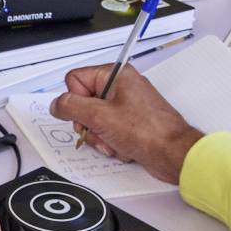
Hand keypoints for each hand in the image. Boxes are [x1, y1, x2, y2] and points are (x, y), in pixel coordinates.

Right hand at [50, 64, 203, 183]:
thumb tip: (57, 104)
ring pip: (94, 121)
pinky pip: (107, 132)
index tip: (87, 113)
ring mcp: (126, 107)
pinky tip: (122, 146)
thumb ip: (71, 107)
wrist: (173, 155)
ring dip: (100, 137)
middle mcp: (121, 87)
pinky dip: (110, 143)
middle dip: (88, 123)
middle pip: (83, 102)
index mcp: (116, 75)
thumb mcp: (100, 116)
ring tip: (114, 140)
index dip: (76, 100)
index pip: (75, 79)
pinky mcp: (130, 124)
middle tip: (100, 129)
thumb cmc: (150, 132)